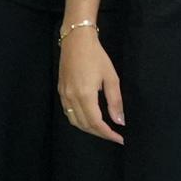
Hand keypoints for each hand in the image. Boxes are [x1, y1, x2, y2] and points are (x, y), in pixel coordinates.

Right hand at [58, 25, 125, 143]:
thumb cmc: (96, 56)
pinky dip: (79, 121)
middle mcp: (71, 98)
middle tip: (114, 136)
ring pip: (74, 121)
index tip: (120, 139)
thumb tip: (120, 121)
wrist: (75, 41)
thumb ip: (115, 101)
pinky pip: (68, 113)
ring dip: (89, 129)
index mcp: (85, 95)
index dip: (108, 134)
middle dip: (100, 133)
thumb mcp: (111, 77)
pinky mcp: (60, 92)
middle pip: (84, 125)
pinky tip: (89, 119)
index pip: (96, 123)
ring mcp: (63, 95)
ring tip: (103, 130)